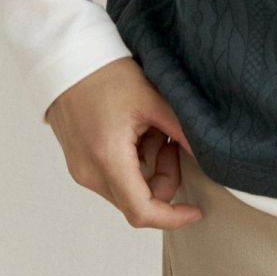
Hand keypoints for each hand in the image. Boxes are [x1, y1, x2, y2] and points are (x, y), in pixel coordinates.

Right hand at [45, 56, 204, 230]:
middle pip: (138, 200)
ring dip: (148, 166)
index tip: (195, 211)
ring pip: (127, 188)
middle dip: (163, 176)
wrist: (68, 59)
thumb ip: (182, 132)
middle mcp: (90, 173)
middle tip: (169, 139)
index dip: (172, 217)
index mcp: (108, 160)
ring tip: (150, 127)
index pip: (142, 211)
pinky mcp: (79, 162)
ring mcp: (81, 170)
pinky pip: (113, 176)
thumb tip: (209, 155)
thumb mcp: (151, 100)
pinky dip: (132, 161)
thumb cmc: (107, 74)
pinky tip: (136, 130)